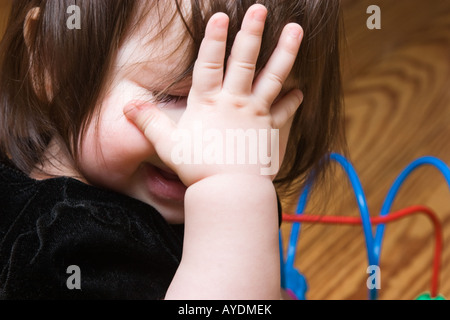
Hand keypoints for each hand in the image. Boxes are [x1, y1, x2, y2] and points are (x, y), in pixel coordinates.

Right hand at [124, 4, 303, 186]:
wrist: (229, 191)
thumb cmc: (197, 169)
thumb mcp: (167, 145)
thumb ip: (149, 123)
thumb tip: (127, 107)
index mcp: (208, 103)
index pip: (208, 63)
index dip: (213, 38)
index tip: (220, 15)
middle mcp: (234, 102)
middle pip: (244, 61)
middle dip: (251, 33)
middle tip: (260, 9)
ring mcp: (255, 114)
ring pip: (272, 77)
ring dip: (284, 52)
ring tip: (296, 30)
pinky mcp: (269, 130)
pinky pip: (284, 111)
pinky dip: (292, 100)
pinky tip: (300, 91)